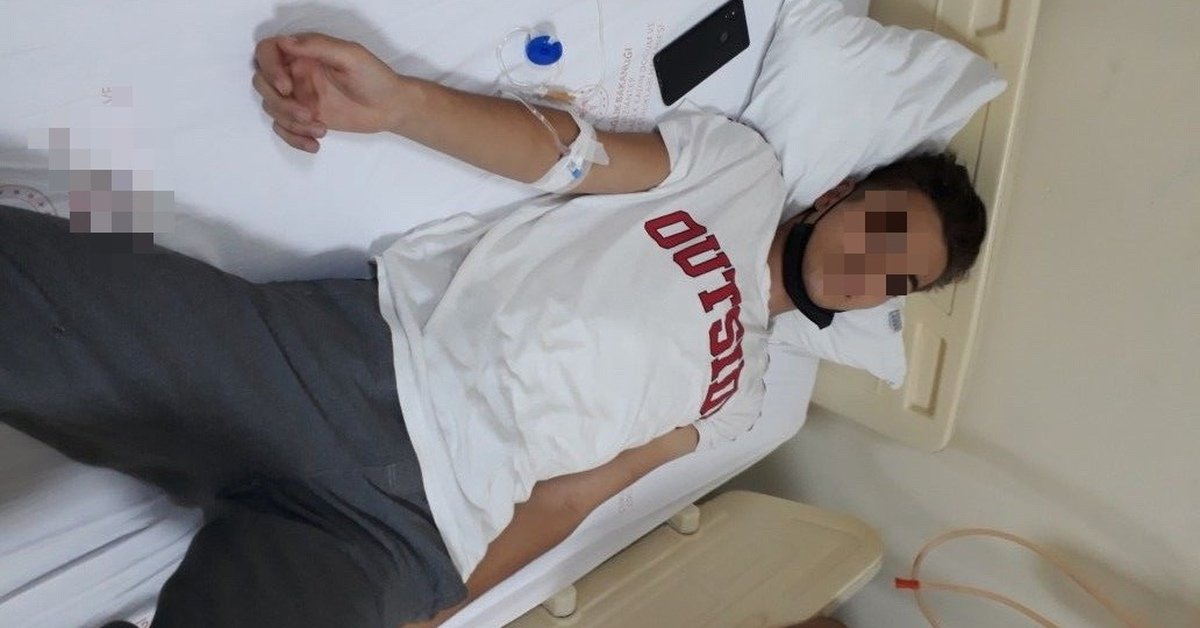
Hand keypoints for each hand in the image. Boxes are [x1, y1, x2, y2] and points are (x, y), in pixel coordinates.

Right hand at [252, 33, 407, 151]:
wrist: (390, 107)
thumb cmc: (374, 77)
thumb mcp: (351, 56)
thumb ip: (318, 46)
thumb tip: (286, 42)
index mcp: (304, 53)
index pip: (267, 52)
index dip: (269, 69)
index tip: (287, 87)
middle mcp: (296, 72)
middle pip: (262, 84)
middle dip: (280, 103)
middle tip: (307, 114)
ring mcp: (299, 96)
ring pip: (272, 109)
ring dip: (292, 123)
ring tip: (321, 129)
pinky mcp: (304, 118)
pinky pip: (283, 128)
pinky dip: (294, 139)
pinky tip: (315, 145)